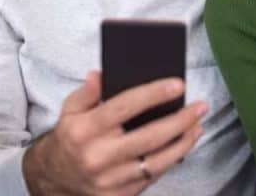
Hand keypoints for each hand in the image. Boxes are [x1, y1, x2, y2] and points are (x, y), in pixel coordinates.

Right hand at [23, 71, 206, 195]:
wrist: (55, 178)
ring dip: (183, 143)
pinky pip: (152, 177)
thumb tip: (100, 75)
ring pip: (156, 161)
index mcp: (84, 131)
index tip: (178, 84)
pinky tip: (183, 144)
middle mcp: (97, 157)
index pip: (123, 107)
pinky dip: (171, 160)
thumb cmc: (70, 137)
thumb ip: (87, 92)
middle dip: (180, 120)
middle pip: (148, 137)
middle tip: (200, 106)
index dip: (153, 94)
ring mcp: (109, 180)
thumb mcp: (69, 110)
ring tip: (198, 125)